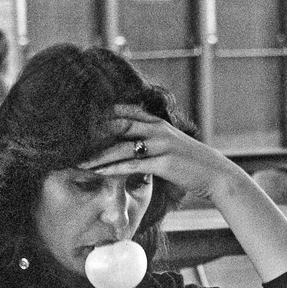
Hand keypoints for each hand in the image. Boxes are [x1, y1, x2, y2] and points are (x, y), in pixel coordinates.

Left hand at [77, 105, 244, 204]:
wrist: (216, 175)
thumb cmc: (192, 164)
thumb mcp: (171, 146)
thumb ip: (152, 141)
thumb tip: (134, 145)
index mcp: (158, 122)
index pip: (125, 111)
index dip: (102, 114)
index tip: (80, 120)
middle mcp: (158, 129)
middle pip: (119, 124)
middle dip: (94, 131)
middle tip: (70, 138)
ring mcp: (161, 145)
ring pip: (122, 145)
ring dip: (98, 153)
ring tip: (78, 159)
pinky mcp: (163, 163)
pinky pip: (132, 164)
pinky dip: (112, 168)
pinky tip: (97, 171)